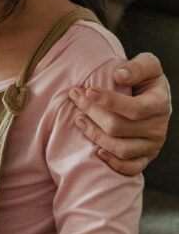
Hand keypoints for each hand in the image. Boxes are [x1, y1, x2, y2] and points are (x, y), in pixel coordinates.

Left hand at [69, 52, 170, 175]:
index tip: (88, 90)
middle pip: (119, 128)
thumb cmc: (145, 79)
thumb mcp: (148, 64)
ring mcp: (152, 146)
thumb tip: (119, 76)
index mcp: (160, 104)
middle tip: (74, 97)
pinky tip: (96, 151)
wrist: (153, 98)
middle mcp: (158, 128)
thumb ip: (137, 66)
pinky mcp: (146, 158)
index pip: (134, 108)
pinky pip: (130, 168)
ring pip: (120, 149)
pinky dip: (113, 163)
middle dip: (92, 112)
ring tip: (79, 120)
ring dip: (95, 135)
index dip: (109, 101)